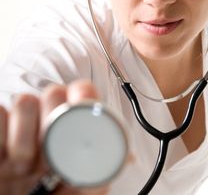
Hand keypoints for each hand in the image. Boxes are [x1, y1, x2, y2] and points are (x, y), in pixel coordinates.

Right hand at [0, 80, 108, 194]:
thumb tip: (127, 157)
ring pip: (24, 100)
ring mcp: (20, 126)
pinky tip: (5, 159)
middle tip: (48, 157)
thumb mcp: (83, 190)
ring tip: (24, 167)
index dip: (82, 96)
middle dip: (51, 121)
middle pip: (53, 91)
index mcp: (73, 130)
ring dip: (23, 135)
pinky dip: (0, 136)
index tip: (80, 113)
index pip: (82, 91)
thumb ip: (101, 170)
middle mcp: (46, 122)